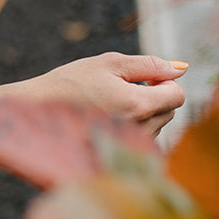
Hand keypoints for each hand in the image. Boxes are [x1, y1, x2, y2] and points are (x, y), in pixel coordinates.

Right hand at [19, 52, 186, 136]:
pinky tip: (110, 119)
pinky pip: (142, 140)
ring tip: (112, 103)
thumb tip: (181, 68)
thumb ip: (149, 65)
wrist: (38, 110)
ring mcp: (128, 146)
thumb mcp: (110, 63)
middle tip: (123, 88)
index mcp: (138, 105)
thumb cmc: (72, 82)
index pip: (177, 95)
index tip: (143, 79)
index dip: (164, 82)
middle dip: (155, 97)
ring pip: (157, 126)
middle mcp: (137, 130)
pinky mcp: (119, 154)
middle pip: (170, 112)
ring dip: (145, 112)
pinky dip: (135, 127)